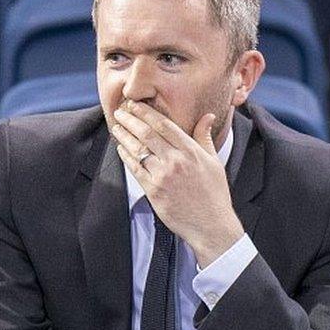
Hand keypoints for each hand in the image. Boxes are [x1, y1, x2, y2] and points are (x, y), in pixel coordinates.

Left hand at [111, 101, 242, 266]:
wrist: (211, 224)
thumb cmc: (214, 193)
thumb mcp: (214, 162)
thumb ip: (204, 137)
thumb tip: (207, 116)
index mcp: (191, 151)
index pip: (164, 125)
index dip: (146, 112)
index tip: (135, 104)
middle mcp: (176, 161)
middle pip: (147, 134)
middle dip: (130, 120)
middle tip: (120, 111)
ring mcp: (163, 176)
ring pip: (138, 150)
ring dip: (124, 136)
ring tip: (116, 126)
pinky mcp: (153, 191)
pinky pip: (135, 169)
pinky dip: (126, 156)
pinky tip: (120, 148)